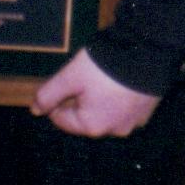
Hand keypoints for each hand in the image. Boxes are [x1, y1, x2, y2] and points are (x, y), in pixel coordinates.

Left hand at [33, 48, 159, 137]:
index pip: (62, 119)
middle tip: (88, 76)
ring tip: (107, 77)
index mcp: (91, 126)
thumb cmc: (105, 67)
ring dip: (103, 100)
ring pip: (107, 113)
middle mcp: (113, 131)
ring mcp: (133, 123)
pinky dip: (121, 98)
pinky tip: (123, 81)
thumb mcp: (70, 76)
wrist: (149, 53)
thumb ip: (48, 95)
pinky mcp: (148, 112)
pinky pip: (126, 108)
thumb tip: (35, 111)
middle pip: (86, 118)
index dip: (59, 99)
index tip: (68, 79)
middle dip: (83, 100)